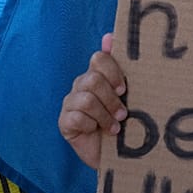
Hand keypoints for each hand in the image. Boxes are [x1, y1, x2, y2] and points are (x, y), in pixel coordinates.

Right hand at [58, 33, 125, 169]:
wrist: (118, 156)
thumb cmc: (125, 124)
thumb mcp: (128, 97)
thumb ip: (122, 68)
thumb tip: (110, 35)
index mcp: (97, 75)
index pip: (98, 59)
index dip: (112, 71)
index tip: (124, 88)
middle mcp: (81, 85)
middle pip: (92, 79)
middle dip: (110, 99)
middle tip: (123, 113)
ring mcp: (70, 103)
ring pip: (86, 99)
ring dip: (104, 115)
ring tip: (115, 127)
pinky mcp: (64, 122)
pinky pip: (75, 117)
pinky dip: (90, 125)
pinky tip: (97, 132)